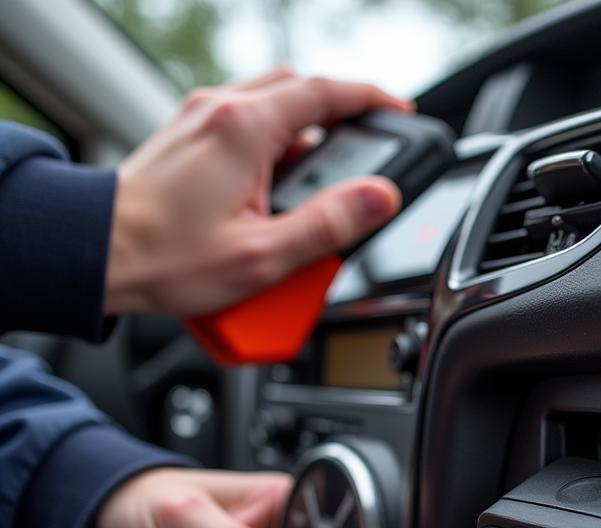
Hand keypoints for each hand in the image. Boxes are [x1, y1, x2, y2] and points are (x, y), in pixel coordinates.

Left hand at [105, 69, 409, 316]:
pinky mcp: (185, 139)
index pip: (324, 92)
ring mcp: (198, 121)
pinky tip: (275, 187)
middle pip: (296, 89)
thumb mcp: (264, 254)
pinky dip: (271, 143)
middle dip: (339, 112)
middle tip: (367, 142)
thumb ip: (330, 224)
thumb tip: (380, 197)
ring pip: (268, 105)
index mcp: (244, 129)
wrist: (95, 253)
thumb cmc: (167, 257)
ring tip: (322, 177)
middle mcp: (219, 111)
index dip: (369, 98)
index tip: (398, 110)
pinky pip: (242, 125)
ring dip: (303, 130)